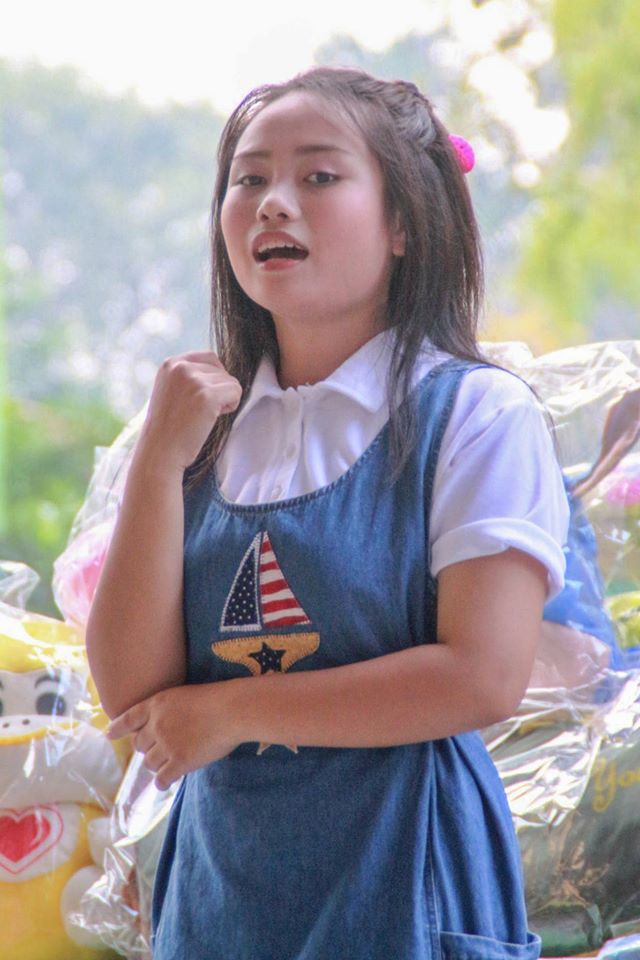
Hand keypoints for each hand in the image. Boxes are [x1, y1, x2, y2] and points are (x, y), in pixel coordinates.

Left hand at [106, 682, 243, 789]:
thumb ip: (172, 710)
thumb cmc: (217, 698)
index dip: (118, 728)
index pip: (129, 718)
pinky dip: (163, 781)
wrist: (232, 710)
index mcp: (156, 704)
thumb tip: (166, 727)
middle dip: (148, 748)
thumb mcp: (186, 695)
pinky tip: (166, 782)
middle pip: (140, 745)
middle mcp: (156, 725)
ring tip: (168, 764)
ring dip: (158, 764)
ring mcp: (167, 744)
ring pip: (150, 763)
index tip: (109, 734)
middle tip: (159, 750)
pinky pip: (162, 778)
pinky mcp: (179, 762)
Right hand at [138, 351, 241, 473]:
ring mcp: (193, 380)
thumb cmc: (168, 428)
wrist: (160, 451)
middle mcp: (180, 367)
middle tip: (202, 410)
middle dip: (219, 389)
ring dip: (225, 399)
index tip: (200, 399)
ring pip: (230, 381)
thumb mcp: (171, 391)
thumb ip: (187, 377)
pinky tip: (214, 417)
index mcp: (170, 364)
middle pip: (221, 369)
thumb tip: (220, 371)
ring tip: (204, 415)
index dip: (213, 379)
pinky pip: (236, 391)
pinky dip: (232, 405)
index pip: (209, 358)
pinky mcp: (207, 395)